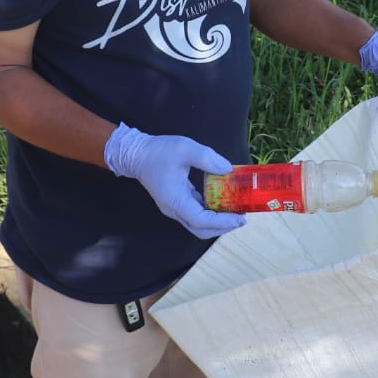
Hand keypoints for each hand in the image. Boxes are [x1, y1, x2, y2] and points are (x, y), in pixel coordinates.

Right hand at [103, 124, 245, 238]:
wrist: (135, 154)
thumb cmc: (159, 151)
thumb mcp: (185, 148)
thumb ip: (207, 158)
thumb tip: (228, 169)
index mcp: (175, 200)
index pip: (201, 220)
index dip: (222, 222)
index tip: (239, 218)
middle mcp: (174, 209)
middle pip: (201, 229)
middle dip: (222, 227)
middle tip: (242, 218)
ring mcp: (174, 208)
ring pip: (198, 225)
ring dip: (217, 223)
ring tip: (236, 213)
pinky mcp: (176, 203)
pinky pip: (195, 215)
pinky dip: (210, 214)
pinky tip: (223, 204)